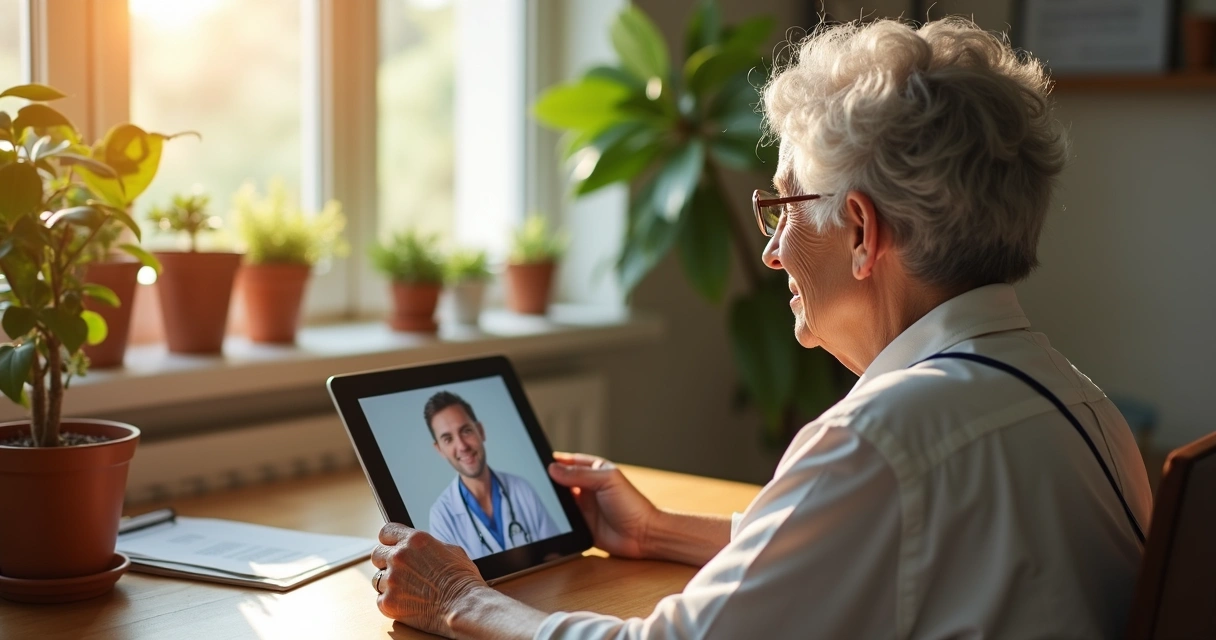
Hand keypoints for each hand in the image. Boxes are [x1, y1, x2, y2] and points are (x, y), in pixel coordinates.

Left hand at [370, 523, 485, 636]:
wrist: (464, 606)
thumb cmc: (463, 579)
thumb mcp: (450, 550)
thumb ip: (428, 547)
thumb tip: (420, 550)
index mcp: (414, 540)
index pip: (386, 532)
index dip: (389, 540)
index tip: (391, 547)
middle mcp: (399, 557)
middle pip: (376, 554)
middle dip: (385, 561)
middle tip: (399, 571)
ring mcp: (392, 580)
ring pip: (377, 579)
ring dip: (389, 583)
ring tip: (408, 590)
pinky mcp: (388, 602)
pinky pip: (380, 599)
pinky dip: (390, 601)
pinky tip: (406, 602)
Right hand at [548, 452, 657, 558]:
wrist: (643, 536)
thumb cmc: (632, 504)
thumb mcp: (606, 481)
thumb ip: (580, 474)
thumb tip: (553, 468)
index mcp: (596, 471)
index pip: (571, 461)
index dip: (556, 460)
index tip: (538, 459)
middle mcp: (588, 488)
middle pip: (562, 481)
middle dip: (549, 481)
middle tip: (534, 480)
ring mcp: (584, 507)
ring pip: (561, 500)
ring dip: (551, 500)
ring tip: (538, 498)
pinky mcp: (582, 524)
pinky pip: (563, 519)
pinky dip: (555, 518)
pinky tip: (546, 516)